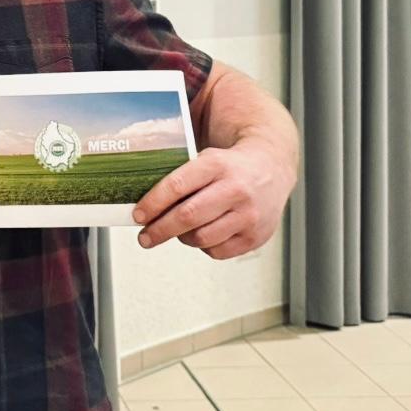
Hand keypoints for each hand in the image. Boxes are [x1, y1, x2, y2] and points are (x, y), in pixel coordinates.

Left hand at [130, 139, 294, 258]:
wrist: (272, 167)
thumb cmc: (230, 166)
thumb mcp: (206, 158)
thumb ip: (180, 177)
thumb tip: (145, 206)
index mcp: (217, 165)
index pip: (177, 186)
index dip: (152, 203)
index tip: (138, 215)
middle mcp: (235, 189)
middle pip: (187, 217)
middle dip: (159, 230)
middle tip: (144, 237)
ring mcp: (248, 215)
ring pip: (201, 238)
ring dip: (182, 238)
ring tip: (177, 231)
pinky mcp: (255, 236)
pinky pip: (217, 251)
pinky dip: (204, 246)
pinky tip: (204, 234)